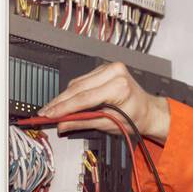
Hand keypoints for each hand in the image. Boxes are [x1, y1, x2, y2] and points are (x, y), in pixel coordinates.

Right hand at [38, 61, 170, 140]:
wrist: (147, 110)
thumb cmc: (135, 117)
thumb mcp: (109, 124)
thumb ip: (83, 122)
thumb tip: (62, 124)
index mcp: (119, 86)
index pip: (84, 98)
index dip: (64, 107)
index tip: (50, 115)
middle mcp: (114, 72)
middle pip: (78, 88)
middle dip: (59, 102)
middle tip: (45, 113)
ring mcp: (109, 68)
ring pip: (77, 83)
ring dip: (63, 97)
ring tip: (51, 109)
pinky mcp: (103, 68)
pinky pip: (82, 80)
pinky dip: (72, 91)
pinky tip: (63, 101)